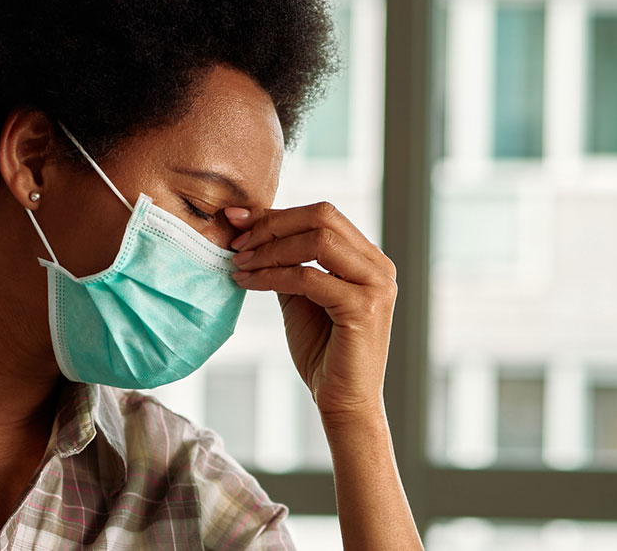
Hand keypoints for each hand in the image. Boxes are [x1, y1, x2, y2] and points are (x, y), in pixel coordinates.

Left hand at [225, 202, 398, 420]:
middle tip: (237, 242)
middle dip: (273, 224)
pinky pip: (309, 278)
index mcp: (368, 259)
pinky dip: (272, 276)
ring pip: (317, 241)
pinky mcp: (364, 308)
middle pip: (323, 216)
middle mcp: (379, 266)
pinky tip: (248, 282)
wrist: (344, 402)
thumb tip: (250, 228)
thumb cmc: (323, 352)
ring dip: (270, 249)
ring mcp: (376, 285)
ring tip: (239, 263)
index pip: (323, 215)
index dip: (277, 213)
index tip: (237, 220)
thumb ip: (288, 263)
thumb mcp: (301, 297)